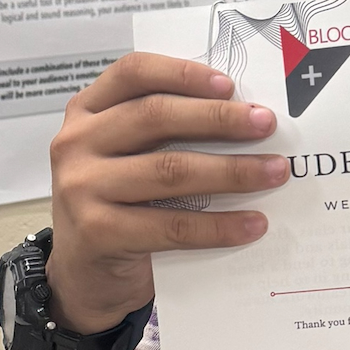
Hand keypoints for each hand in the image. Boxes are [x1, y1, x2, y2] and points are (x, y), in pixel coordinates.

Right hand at [46, 53, 287, 334]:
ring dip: (231, 171)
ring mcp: (81, 187)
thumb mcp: (127, 156)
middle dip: (218, 118)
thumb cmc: (118, 205)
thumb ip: (163, 130)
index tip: (231, 85)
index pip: (133, 73)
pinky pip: (171, 225)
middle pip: (155, 116)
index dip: (183, 73)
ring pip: (169, 170)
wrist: (83, 276)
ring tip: (273, 172)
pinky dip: (218, 226)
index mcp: (87, 110)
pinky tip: (252, 224)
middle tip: (266, 124)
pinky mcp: (97, 232)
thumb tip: (244, 116)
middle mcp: (76, 142)